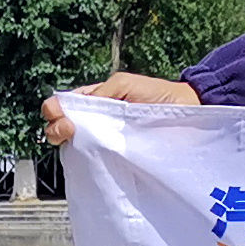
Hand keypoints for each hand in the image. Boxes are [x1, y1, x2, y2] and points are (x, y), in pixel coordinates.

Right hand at [44, 73, 200, 146]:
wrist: (188, 113)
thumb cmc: (159, 95)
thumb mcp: (124, 84)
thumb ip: (100, 94)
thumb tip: (74, 110)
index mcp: (96, 101)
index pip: (66, 105)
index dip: (56, 109)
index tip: (58, 114)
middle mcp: (97, 122)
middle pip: (64, 126)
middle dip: (56, 126)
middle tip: (66, 129)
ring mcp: (107, 142)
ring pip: (77, 145)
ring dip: (68, 142)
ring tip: (72, 140)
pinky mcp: (119, 160)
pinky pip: (97, 161)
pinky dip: (87, 160)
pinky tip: (87, 156)